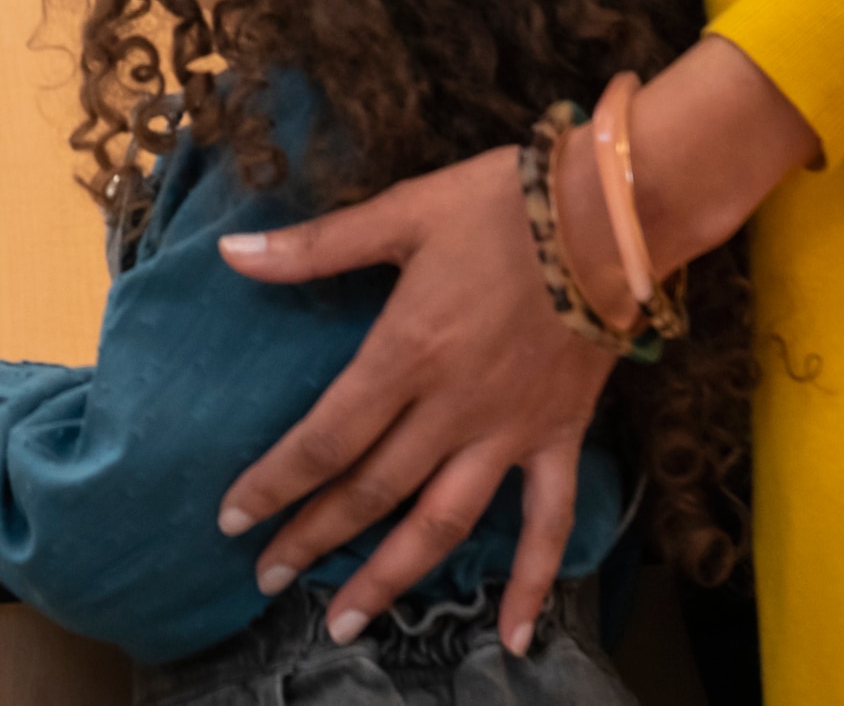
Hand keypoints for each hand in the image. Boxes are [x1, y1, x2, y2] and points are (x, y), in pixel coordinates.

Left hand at [211, 147, 618, 646]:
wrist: (612, 215)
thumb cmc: (501, 205)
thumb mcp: (402, 213)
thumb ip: (317, 246)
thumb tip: (232, 252)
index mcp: (407, 353)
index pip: (327, 436)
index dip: (276, 481)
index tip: (232, 517)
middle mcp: (453, 408)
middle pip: (372, 490)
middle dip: (313, 538)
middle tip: (265, 578)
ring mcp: (510, 432)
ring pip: (443, 522)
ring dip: (392, 576)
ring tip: (347, 623)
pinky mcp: (559, 437)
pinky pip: (548, 524)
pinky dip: (534, 582)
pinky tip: (516, 637)